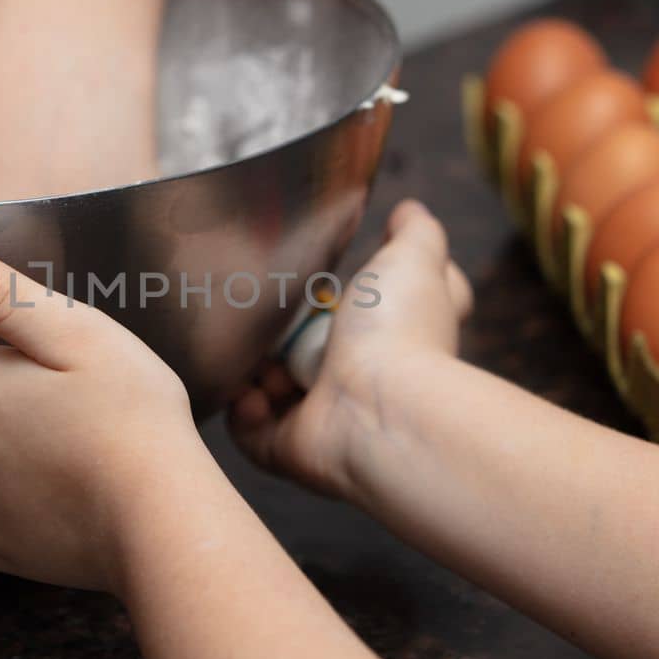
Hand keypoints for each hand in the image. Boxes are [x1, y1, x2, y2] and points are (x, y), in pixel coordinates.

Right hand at [228, 200, 472, 501]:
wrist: (379, 408)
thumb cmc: (400, 333)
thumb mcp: (415, 259)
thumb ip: (415, 232)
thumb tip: (408, 210)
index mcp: (385, 337)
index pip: (364, 316)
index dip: (342, 299)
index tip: (322, 281)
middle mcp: (357, 379)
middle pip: (301, 347)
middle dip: (276, 330)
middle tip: (266, 313)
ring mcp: (321, 416)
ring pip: (267, 386)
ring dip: (254, 367)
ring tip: (259, 356)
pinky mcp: (289, 448)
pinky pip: (249, 428)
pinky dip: (243, 408)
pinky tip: (250, 391)